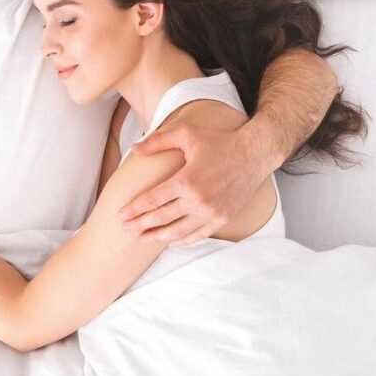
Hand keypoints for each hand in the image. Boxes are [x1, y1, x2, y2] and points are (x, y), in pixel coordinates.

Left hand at [119, 124, 269, 246]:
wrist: (254, 153)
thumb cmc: (219, 141)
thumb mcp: (187, 134)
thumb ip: (158, 141)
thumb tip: (134, 149)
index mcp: (186, 179)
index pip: (153, 199)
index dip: (135, 209)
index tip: (121, 214)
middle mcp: (198, 199)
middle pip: (162, 218)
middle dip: (140, 225)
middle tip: (125, 229)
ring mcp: (211, 212)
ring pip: (178, 231)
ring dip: (157, 237)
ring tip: (141, 239)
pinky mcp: (223, 218)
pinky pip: (198, 235)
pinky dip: (182, 240)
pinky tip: (170, 241)